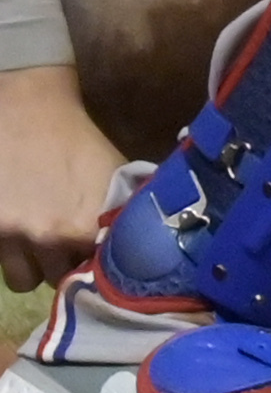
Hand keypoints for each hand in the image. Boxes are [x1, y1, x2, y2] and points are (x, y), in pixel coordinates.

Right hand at [0, 65, 123, 294]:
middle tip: (70, 250)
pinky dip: (10, 254)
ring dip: (34, 267)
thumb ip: (118, 217)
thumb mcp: (113, 178)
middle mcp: (49, 237)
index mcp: (87, 227)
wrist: (30, 111)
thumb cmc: (78, 142)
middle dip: (67, 268)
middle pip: (61, 281)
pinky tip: (18, 235)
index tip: (99, 263)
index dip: (100, 270)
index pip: (100, 275)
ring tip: (40, 246)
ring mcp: (12, 236)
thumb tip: (136, 248)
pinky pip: (0, 263)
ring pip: (25, 281)